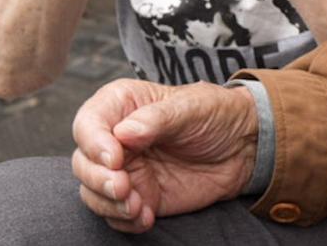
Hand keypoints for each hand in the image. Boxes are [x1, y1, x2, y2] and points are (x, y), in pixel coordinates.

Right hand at [72, 79, 258, 232]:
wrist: (242, 146)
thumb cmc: (215, 114)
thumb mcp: (190, 107)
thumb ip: (156, 118)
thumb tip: (123, 133)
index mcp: (121, 106)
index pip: (88, 124)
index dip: (94, 143)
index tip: (115, 159)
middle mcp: (115, 139)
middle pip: (83, 162)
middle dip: (98, 180)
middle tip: (125, 189)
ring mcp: (125, 170)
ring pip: (92, 192)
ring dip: (109, 205)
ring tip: (138, 207)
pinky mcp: (138, 196)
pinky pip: (116, 215)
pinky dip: (125, 221)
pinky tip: (147, 217)